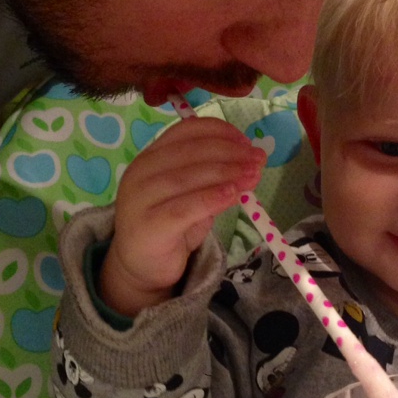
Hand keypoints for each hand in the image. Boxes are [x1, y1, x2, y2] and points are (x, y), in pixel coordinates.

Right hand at [100, 117, 265, 315]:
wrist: (140, 266)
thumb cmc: (170, 227)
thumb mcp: (194, 196)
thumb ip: (215, 180)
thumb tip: (251, 165)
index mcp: (152, 156)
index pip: (186, 131)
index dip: (219, 132)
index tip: (246, 142)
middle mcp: (141, 171)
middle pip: (189, 152)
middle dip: (229, 153)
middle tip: (258, 159)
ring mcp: (140, 198)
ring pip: (187, 178)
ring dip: (225, 173)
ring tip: (253, 176)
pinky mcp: (148, 225)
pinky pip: (183, 209)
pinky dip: (210, 199)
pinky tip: (232, 195)